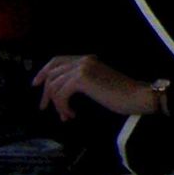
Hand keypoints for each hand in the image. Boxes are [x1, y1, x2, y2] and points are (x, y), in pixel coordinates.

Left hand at [33, 55, 154, 120]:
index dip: (43, 71)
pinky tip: (72, 114)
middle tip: (44, 107)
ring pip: (55, 85)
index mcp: (88, 59)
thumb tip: (61, 91)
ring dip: (56, 103)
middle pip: (52, 73)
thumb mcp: (99, 83)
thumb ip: (82, 81)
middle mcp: (83, 60)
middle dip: (46, 92)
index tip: (36, 84)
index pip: (57, 60)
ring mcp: (82, 68)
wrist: (137, 96)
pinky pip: (61, 94)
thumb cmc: (122, 94)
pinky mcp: (82, 79)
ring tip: (65, 115)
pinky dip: (63, 106)